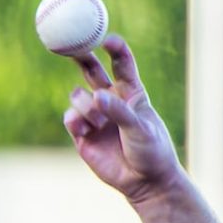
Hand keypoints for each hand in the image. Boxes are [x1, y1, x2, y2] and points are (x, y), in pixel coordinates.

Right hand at [62, 35, 182, 203]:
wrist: (145, 183)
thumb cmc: (151, 152)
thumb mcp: (140, 129)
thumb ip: (119, 112)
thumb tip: (96, 96)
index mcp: (130, 93)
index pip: (121, 64)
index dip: (114, 48)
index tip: (107, 40)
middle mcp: (110, 100)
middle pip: (91, 69)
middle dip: (80, 54)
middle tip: (70, 43)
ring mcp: (95, 116)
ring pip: (78, 95)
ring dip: (85, 105)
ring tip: (99, 122)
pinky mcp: (83, 133)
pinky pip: (70, 118)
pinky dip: (75, 120)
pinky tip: (84, 130)